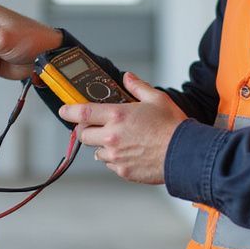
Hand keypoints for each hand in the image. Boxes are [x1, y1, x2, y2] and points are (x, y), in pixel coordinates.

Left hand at [60, 73, 185, 184]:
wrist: (185, 153)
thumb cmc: (173, 126)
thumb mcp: (157, 99)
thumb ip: (138, 87)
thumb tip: (128, 77)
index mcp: (118, 116)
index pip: (83, 113)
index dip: (69, 111)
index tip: (64, 110)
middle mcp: (112, 137)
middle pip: (84, 135)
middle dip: (87, 130)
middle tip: (97, 126)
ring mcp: (116, 156)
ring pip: (96, 151)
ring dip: (102, 145)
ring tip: (120, 140)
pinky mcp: (123, 170)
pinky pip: (110, 164)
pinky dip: (115, 158)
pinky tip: (130, 152)